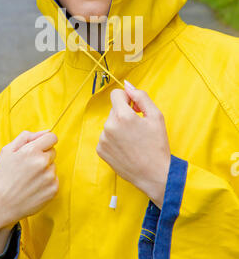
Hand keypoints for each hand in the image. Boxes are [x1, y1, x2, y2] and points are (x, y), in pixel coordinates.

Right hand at [0, 130, 57, 255]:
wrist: (0, 206)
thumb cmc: (2, 176)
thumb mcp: (7, 151)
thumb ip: (27, 137)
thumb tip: (46, 131)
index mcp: (31, 150)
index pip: (52, 137)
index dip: (45, 142)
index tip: (39, 148)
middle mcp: (43, 162)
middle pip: (53, 152)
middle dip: (43, 156)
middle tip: (28, 167)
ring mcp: (49, 177)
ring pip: (53, 166)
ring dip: (45, 170)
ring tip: (29, 179)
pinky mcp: (53, 190)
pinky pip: (55, 180)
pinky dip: (47, 183)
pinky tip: (34, 188)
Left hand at [96, 81, 170, 207]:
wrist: (154, 174)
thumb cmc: (157, 145)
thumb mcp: (156, 116)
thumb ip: (141, 96)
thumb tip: (128, 85)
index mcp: (123, 116)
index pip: (116, 94)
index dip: (127, 98)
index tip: (135, 108)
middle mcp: (109, 126)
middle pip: (114, 109)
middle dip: (125, 114)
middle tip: (138, 127)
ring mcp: (103, 139)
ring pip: (110, 123)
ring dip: (119, 127)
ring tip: (133, 140)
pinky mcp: (101, 150)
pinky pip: (106, 136)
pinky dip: (114, 139)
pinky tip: (126, 148)